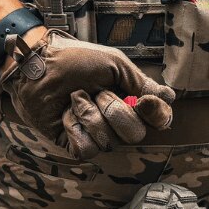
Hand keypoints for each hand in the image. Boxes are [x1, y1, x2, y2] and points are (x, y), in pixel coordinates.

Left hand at [0, 29, 175, 157]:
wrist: (38, 65)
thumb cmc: (75, 60)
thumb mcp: (114, 65)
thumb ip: (142, 83)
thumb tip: (170, 97)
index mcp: (132, 101)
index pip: (160, 120)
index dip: (156, 115)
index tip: (143, 101)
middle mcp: (118, 121)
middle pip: (136, 135)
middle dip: (114, 110)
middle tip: (97, 92)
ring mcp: (97, 134)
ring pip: (109, 142)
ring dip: (89, 114)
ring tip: (75, 98)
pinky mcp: (75, 144)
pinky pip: (87, 149)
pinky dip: (75, 128)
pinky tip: (65, 115)